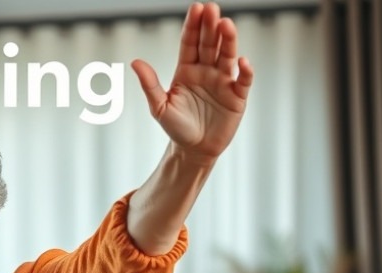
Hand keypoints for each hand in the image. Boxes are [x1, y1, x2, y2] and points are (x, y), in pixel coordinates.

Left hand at [131, 2, 253, 159]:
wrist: (193, 150)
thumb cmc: (176, 127)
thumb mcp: (159, 107)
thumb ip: (150, 84)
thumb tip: (135, 62)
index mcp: (186, 69)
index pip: (190, 43)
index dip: (193, 26)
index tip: (196, 8)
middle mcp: (206, 71)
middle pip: (209, 44)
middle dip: (210, 26)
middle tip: (211, 8)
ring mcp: (223, 82)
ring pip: (227, 57)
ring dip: (228, 41)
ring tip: (226, 25)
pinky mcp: (237, 97)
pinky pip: (243, 81)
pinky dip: (245, 71)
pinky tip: (243, 61)